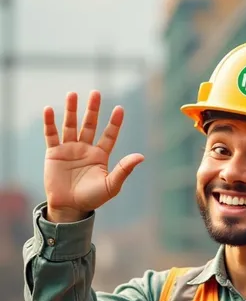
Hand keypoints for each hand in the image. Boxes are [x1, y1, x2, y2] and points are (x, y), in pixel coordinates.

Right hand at [43, 90, 144, 221]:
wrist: (70, 208)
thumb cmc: (92, 199)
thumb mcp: (111, 185)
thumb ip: (124, 170)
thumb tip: (141, 156)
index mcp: (100, 156)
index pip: (109, 135)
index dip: (114, 123)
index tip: (120, 109)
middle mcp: (85, 149)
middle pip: (89, 124)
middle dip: (93, 109)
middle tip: (96, 93)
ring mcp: (69, 149)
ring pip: (70, 125)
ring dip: (71, 110)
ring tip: (72, 94)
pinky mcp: (54, 153)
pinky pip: (51, 135)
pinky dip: (50, 122)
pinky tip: (49, 109)